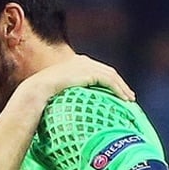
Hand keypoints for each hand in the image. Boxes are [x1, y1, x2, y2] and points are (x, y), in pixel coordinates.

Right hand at [14, 54, 135, 106]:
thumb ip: (67, 93)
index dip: (108, 80)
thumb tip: (70, 107)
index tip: (115, 91)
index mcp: (74, 63)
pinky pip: (109, 81)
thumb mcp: (57, 91)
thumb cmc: (43, 94)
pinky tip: (124, 98)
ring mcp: (86, 65)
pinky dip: (119, 89)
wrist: (39, 89)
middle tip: (127, 95)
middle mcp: (82, 61)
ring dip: (122, 88)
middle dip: (119, 83)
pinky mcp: (90, 72)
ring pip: (111, 76)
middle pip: (107, 71)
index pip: (96, 70)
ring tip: (129, 99)